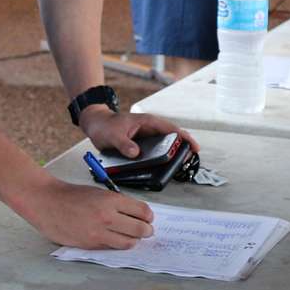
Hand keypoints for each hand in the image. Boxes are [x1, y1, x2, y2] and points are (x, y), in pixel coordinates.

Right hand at [19, 176, 154, 249]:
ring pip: (128, 242)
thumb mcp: (99, 192)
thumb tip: (135, 214)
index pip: (142, 211)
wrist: (47, 203)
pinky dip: (118, 245)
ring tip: (134, 238)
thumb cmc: (71, 196)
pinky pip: (112, 247)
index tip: (149, 218)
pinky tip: (118, 240)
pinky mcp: (90, 244)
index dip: (148, 216)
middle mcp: (107, 217)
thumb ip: (117, 203)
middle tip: (147, 230)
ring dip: (134, 240)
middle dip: (146, 230)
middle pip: (139, 229)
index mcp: (111, 200)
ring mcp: (99, 233)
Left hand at [80, 107, 198, 156]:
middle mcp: (150, 129)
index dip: (183, 137)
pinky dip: (162, 157)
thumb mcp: (113, 136)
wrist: (96, 124)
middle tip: (190, 159)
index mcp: (147, 122)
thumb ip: (124, 145)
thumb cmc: (105, 126)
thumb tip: (136, 153)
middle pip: (172, 137)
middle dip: (183, 147)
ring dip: (173, 153)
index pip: (170, 129)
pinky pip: (156, 151)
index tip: (193, 146)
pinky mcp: (143, 144)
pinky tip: (164, 167)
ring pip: (165, 145)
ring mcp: (147, 137)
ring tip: (180, 165)